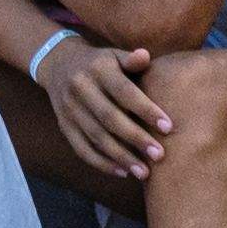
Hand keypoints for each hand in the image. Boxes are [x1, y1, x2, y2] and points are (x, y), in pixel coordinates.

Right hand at [33, 26, 171, 183]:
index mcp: (98, 69)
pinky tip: (122, 172)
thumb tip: (145, 56)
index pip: (124, 92)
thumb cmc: (99, 63)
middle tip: (159, 155)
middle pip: (110, 118)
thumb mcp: (114, 55)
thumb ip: (131, 60)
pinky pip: (82, 149)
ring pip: (96, 137)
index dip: (146, 110)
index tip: (168, 127)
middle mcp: (81, 88)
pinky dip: (102, 163)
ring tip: (144, 172)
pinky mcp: (64, 126)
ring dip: (121, 157)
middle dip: (136, 139)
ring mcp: (70, 109)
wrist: (58, 64)